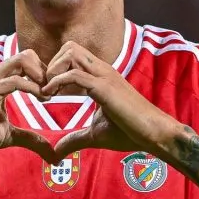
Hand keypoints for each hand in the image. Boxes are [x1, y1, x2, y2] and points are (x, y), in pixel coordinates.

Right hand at [0, 50, 54, 161]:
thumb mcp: (8, 136)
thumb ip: (31, 140)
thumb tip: (53, 155)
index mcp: (2, 80)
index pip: (30, 64)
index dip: (46, 76)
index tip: (56, 94)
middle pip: (29, 55)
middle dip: (48, 71)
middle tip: (55, 92)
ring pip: (24, 60)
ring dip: (42, 76)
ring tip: (49, 95)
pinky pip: (15, 81)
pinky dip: (33, 87)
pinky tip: (41, 99)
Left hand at [43, 41, 181, 160]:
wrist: (155, 134)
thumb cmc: (130, 132)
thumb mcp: (95, 135)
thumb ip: (74, 139)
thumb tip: (57, 152)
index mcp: (101, 76)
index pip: (72, 55)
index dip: (54, 69)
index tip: (45, 91)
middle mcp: (102, 70)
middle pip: (69, 46)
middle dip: (50, 64)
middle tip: (43, 88)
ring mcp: (104, 76)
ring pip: (71, 53)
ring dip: (52, 70)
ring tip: (46, 92)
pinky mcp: (104, 88)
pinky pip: (74, 74)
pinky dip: (56, 82)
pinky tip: (49, 96)